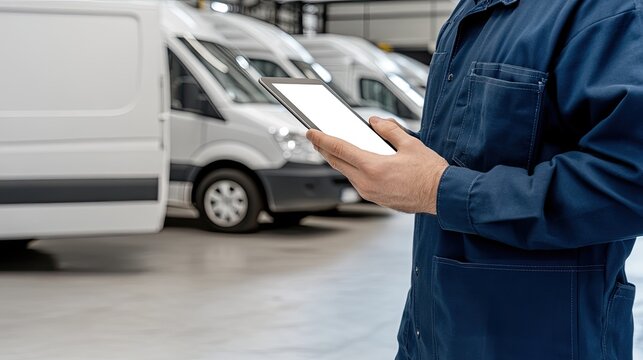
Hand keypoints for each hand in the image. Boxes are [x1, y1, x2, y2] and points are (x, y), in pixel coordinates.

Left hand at [306, 117, 448, 213]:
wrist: (442, 196)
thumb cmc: (430, 173)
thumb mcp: (410, 144)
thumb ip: (389, 130)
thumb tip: (375, 122)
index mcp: (373, 167)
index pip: (339, 149)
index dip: (321, 139)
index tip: (310, 132)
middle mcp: (367, 183)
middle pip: (337, 163)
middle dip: (324, 149)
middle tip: (316, 138)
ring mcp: (370, 193)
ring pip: (346, 173)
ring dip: (338, 160)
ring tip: (333, 147)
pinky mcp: (376, 199)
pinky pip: (357, 182)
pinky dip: (352, 170)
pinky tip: (355, 162)